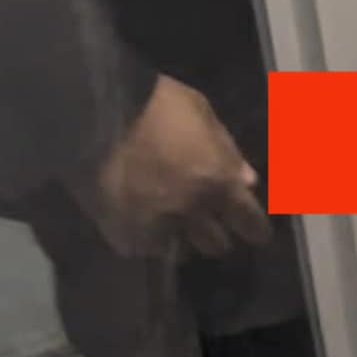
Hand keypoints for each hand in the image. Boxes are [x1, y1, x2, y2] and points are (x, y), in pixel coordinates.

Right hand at [83, 75, 269, 258]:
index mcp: (217, 182)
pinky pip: (142, 249)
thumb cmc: (159, 105)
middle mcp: (191, 212)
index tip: (258, 235)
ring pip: (179, 252)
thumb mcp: (205, 116)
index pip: (249, 222)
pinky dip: (147, 240)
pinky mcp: (121, 233)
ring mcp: (155, 227)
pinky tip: (144, 223)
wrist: (98, 112)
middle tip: (209, 224)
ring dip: (181, 240)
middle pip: (215, 244)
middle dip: (217, 235)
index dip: (257, 230)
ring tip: (174, 225)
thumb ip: (229, 153)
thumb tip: (249, 182)